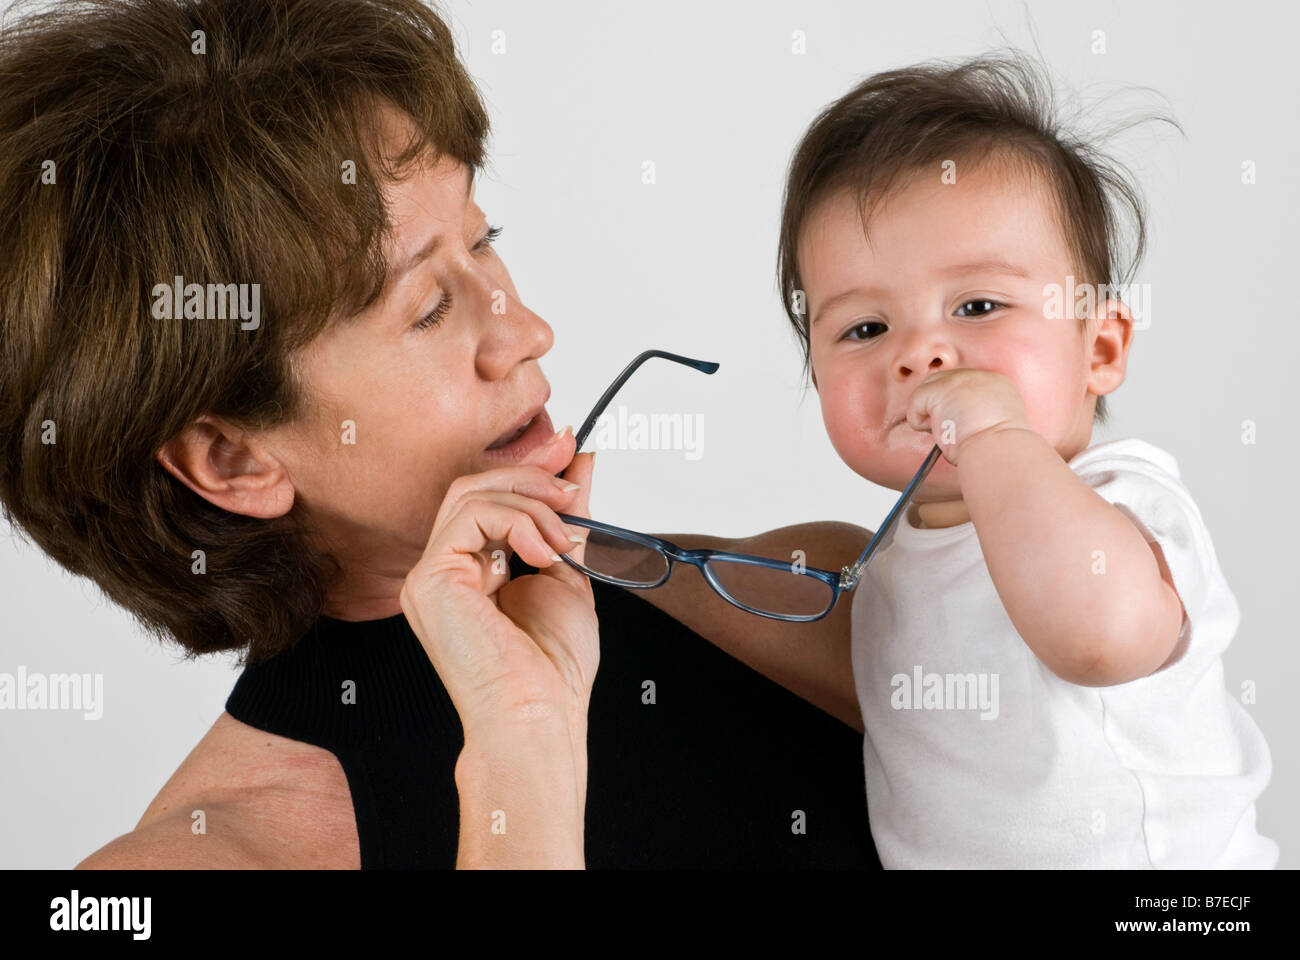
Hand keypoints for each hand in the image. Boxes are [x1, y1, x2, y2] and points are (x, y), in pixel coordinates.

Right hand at [399, 427, 597, 737]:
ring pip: (471, 495)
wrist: (538, 713)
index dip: (528, 469)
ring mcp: (430, 575)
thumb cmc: (552, 667)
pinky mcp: (430, 579)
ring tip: (565, 540)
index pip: (487, 498)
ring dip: (531, 504)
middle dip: (530, 473)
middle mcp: (443, 571)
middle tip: (574, 482)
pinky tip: (543, 553)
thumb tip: (582, 462)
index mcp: (470, 572)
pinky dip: (517, 521)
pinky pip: (470, 516)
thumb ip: (568, 517)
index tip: (571, 453)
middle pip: (473, 487)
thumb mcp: (570, 572)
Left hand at [904, 369, 1031, 466]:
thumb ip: (977, 414)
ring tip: (947, 434)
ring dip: (930, 414)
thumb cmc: (997, 452)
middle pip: (944, 383)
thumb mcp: (995, 426)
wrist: (999, 453)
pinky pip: (917, 400)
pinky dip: (919, 421)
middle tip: (949, 432)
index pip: (964, 388)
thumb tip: (952, 420)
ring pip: (928, 390)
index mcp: (997, 385)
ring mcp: (961, 379)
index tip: (959, 427)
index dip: (954, 407)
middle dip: (939, 407)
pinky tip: (940, 433)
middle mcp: (980, 376)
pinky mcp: (942, 389)